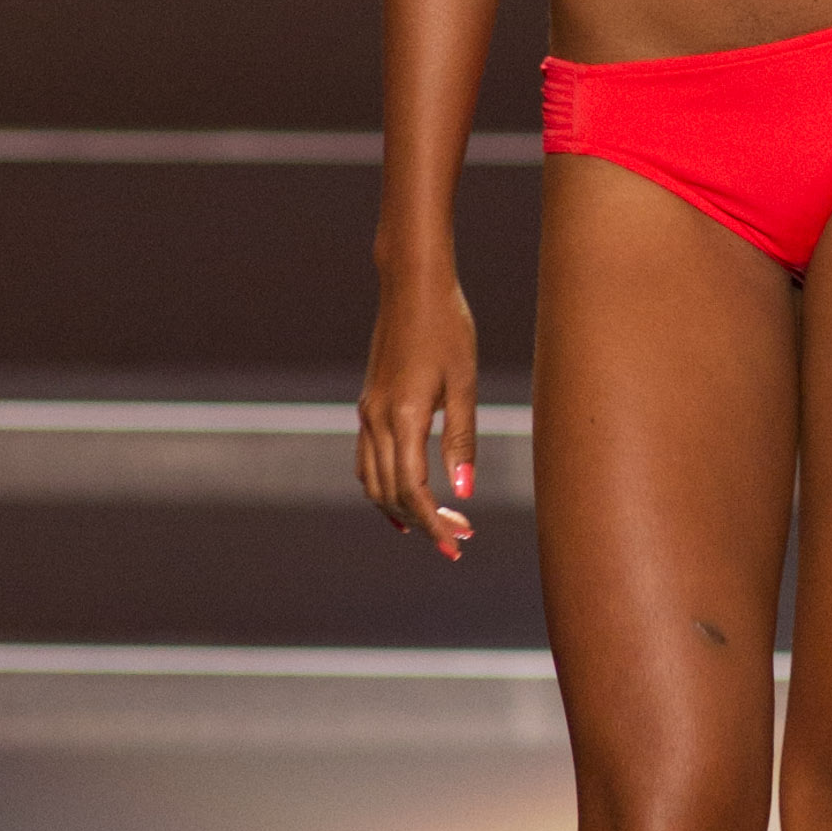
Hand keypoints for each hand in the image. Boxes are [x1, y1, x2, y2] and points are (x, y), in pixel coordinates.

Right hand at [357, 269, 478, 557]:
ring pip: (372, 482)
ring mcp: (367, 412)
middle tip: (460, 540)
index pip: (412, 490)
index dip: (433, 523)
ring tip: (438, 527)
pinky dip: (383, 488)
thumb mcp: (464, 383)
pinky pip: (367, 461)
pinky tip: (407, 498)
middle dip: (423, 523)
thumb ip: (462, 440)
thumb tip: (463, 493)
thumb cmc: (448, 327)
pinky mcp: (368, 405)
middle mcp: (376, 419)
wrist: (412, 285)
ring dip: (401, 510)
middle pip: (390, 494)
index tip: (457, 545)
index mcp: (402, 416)